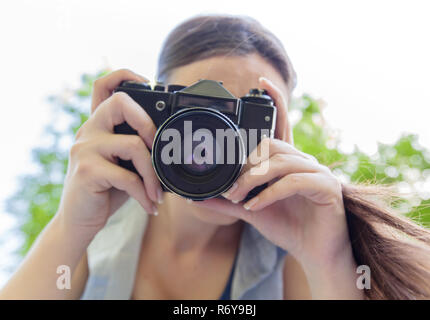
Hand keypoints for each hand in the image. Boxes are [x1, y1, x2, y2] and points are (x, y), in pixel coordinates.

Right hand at [57, 69, 162, 239]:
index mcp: (98, 126)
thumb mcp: (124, 166)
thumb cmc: (106, 191)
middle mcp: (88, 131)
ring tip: (157, 193)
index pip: (103, 85)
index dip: (125, 75)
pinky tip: (149, 205)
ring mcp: (85, 149)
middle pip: (119, 102)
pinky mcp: (86, 171)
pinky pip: (128, 177)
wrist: (79, 222)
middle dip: (148, 125)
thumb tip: (173, 149)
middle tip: (158, 151)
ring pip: (133, 145)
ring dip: (153, 174)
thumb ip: (138, 151)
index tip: (150, 84)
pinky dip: (144, 194)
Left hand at [193, 77, 351, 268]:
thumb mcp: (253, 210)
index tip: (260, 83)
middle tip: (230, 189)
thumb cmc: (288, 226)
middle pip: (272, 146)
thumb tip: (197, 197)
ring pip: (280, 162)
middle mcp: (304, 161)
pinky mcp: (327, 188)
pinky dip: (270, 193)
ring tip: (238, 198)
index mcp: (288, 161)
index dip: (275, 101)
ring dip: (253, 180)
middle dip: (246, 167)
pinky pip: (294, 181)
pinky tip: (255, 207)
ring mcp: (318, 173)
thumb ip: (229, 201)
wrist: (315, 252)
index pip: (282, 125)